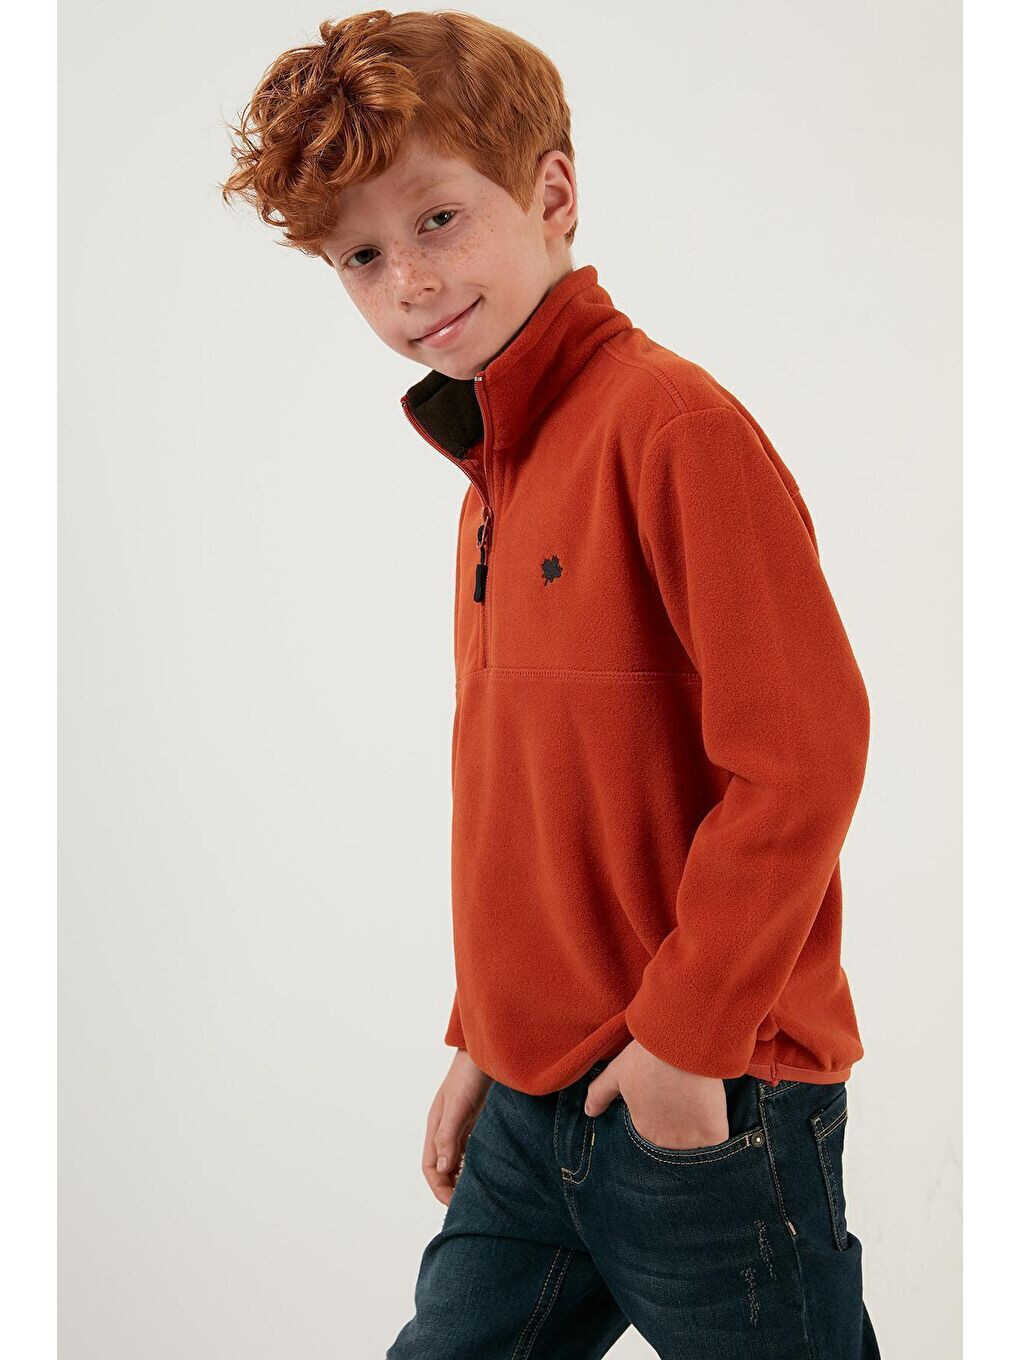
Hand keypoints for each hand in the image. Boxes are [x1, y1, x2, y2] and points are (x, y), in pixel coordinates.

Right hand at [423, 1048, 491, 1205]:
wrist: (489, 1048)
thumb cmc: (470, 1073)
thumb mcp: (458, 1106)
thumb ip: (448, 1136)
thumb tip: (441, 1169)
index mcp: (435, 1127)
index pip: (431, 1167)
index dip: (440, 1189)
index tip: (457, 1205)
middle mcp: (446, 1128)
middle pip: (443, 1167)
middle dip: (452, 1188)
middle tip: (471, 1206)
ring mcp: (462, 1124)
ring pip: (459, 1160)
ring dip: (465, 1177)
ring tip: (481, 1193)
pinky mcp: (477, 1119)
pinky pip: (473, 1149)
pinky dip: (477, 1163)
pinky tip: (490, 1170)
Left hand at [583, 1040, 727, 1149]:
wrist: (681, 1044)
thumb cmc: (647, 1055)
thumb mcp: (617, 1072)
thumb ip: (600, 1094)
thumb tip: (588, 1113)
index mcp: (641, 1128)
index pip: (652, 1134)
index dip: (660, 1117)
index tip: (666, 1100)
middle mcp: (663, 1141)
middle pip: (674, 1144)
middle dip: (678, 1130)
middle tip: (684, 1103)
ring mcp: (689, 1141)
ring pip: (694, 1148)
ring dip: (697, 1135)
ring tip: (699, 1109)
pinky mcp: (713, 1136)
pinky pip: (717, 1146)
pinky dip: (717, 1136)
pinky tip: (715, 1117)